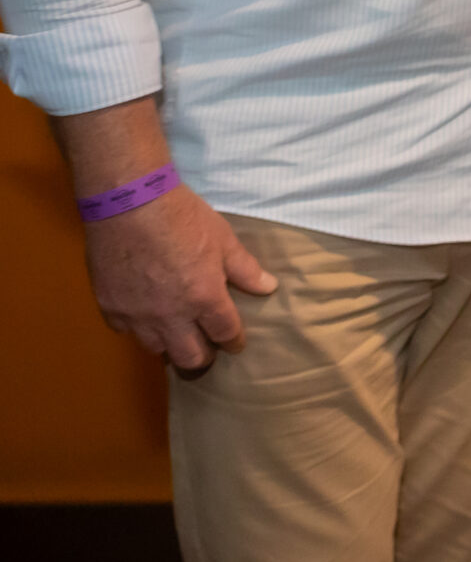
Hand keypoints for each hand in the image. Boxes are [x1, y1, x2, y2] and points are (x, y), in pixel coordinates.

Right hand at [83, 186, 275, 371]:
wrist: (129, 204)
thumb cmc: (182, 217)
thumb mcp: (223, 239)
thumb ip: (245, 269)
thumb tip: (268, 287)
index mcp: (204, 299)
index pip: (225, 333)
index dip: (233, 341)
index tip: (235, 343)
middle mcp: (171, 316)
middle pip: (190, 358)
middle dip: (203, 355)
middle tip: (206, 345)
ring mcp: (137, 316)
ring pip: (156, 348)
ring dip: (169, 342)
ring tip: (175, 330)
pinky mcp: (110, 308)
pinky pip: (125, 331)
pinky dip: (136, 326)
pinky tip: (142, 313)